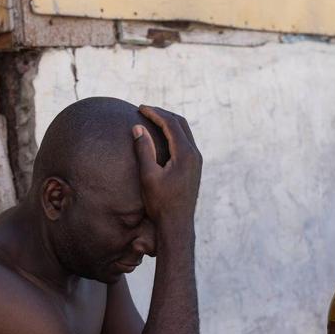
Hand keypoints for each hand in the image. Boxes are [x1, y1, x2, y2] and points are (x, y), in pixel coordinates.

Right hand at [133, 105, 201, 227]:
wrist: (177, 225)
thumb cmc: (161, 203)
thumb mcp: (148, 176)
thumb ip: (144, 150)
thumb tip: (138, 127)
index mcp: (185, 154)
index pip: (171, 124)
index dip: (155, 113)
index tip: (140, 107)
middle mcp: (195, 155)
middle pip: (180, 124)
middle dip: (162, 114)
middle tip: (145, 110)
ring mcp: (197, 162)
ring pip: (184, 133)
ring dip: (169, 123)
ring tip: (151, 120)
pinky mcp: (194, 168)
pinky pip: (185, 143)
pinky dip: (173, 134)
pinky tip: (161, 138)